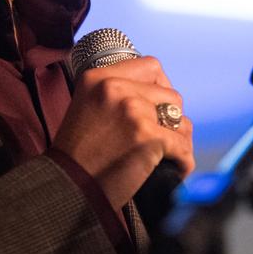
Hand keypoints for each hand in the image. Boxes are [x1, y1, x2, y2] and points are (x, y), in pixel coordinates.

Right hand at [53, 56, 194, 208]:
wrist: (69, 187)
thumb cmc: (78, 155)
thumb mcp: (87, 106)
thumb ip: (116, 93)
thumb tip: (156, 94)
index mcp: (98, 77)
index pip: (150, 66)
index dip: (161, 86)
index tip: (159, 105)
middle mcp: (115, 87)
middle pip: (169, 93)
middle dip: (171, 117)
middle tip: (162, 136)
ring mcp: (133, 111)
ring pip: (180, 119)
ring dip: (179, 138)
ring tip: (170, 154)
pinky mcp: (147, 137)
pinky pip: (182, 146)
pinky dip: (183, 161)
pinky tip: (176, 169)